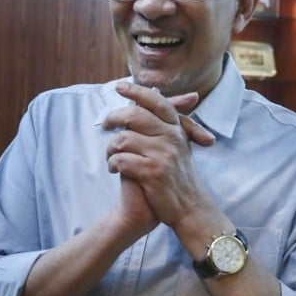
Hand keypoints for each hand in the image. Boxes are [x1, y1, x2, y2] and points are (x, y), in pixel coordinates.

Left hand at [103, 82, 214, 228]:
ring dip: (110, 148)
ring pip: (123, 139)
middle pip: (134, 116)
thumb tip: (153, 90)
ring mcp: (163, 155)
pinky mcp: (152, 173)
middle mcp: (171, 138)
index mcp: (176, 129)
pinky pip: (121, 160)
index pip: (156, 101)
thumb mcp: (179, 145)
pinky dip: (113, 164)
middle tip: (105, 125)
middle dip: (113, 118)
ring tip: (111, 156)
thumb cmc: (179, 177)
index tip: (120, 86)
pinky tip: (114, 169)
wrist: (190, 208)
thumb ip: (166, 121)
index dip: (136, 91)